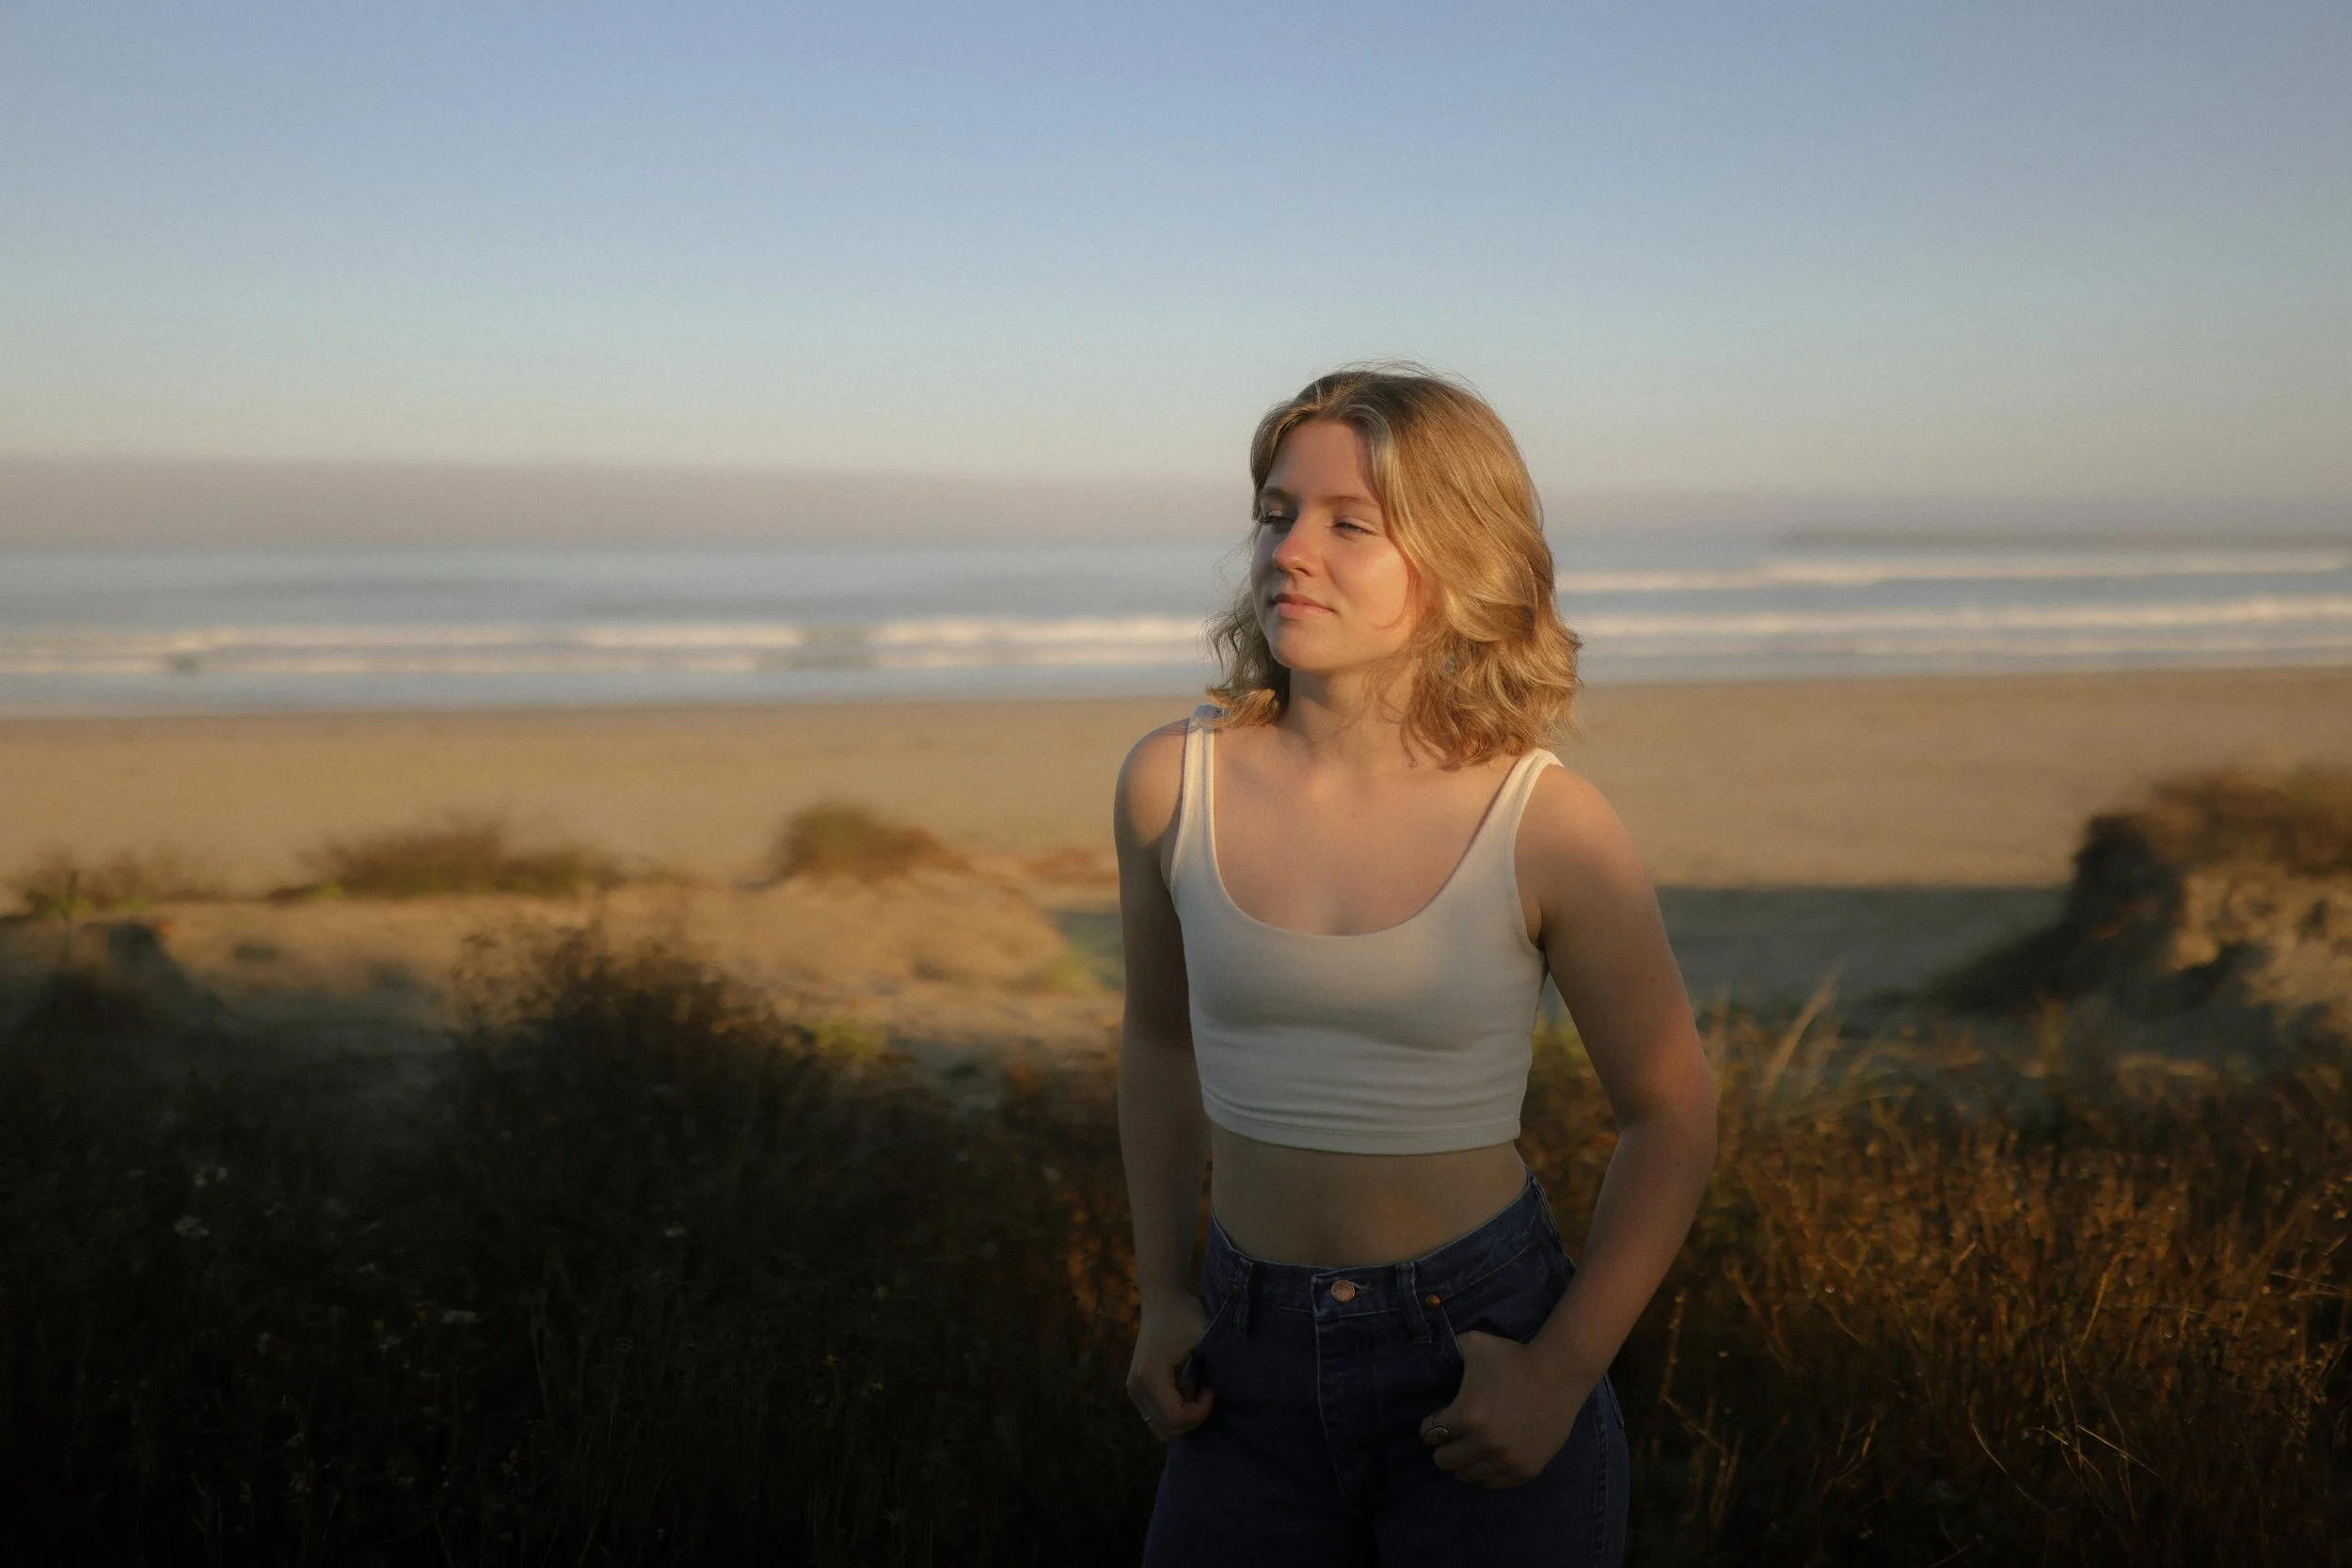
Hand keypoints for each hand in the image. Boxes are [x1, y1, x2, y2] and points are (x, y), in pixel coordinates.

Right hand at [1126, 1294, 1214, 1442]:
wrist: (1162, 1300)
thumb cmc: (1184, 1315)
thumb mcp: (1203, 1338)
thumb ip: (1213, 1365)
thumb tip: (1224, 1391)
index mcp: (1149, 1375)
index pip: (1175, 1418)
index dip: (1200, 1412)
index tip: (1210, 1389)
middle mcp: (1136, 1386)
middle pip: (1167, 1429)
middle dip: (1192, 1418)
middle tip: (1204, 1391)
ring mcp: (1133, 1389)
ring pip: (1160, 1428)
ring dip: (1183, 1417)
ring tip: (1193, 1390)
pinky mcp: (1136, 1389)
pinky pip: (1156, 1417)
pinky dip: (1174, 1412)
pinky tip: (1184, 1388)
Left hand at [1421, 1329, 1589, 1488]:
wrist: (1560, 1372)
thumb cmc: (1514, 1357)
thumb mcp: (1474, 1343)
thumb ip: (1447, 1349)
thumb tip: (1432, 1354)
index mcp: (1466, 1416)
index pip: (1429, 1435)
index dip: (1431, 1424)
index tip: (1440, 1418)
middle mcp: (1484, 1444)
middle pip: (1444, 1461)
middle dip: (1444, 1446)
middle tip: (1454, 1434)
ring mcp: (1506, 1461)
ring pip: (1467, 1477)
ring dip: (1465, 1461)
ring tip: (1472, 1445)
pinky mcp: (1526, 1470)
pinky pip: (1493, 1484)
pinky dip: (1486, 1472)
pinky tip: (1490, 1455)